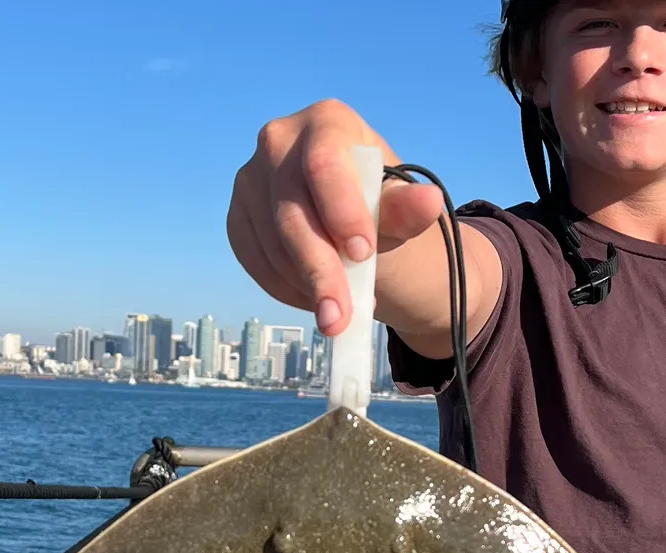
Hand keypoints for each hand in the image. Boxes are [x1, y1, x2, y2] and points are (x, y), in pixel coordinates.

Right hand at [226, 99, 446, 337]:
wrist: (351, 219)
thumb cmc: (379, 206)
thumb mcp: (399, 209)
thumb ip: (409, 209)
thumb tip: (429, 202)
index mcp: (326, 122)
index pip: (323, 164)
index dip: (340, 211)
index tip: (363, 254)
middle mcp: (278, 140)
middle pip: (291, 213)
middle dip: (319, 270)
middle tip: (340, 317)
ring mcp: (250, 179)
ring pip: (270, 243)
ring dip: (304, 286)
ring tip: (340, 309)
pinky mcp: (237, 215)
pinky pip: (253, 260)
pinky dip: (283, 288)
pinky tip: (312, 298)